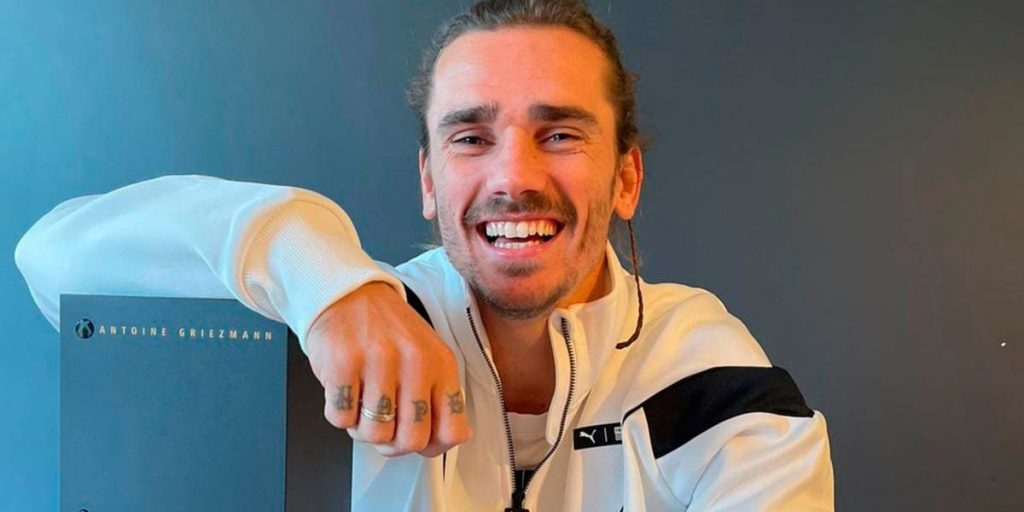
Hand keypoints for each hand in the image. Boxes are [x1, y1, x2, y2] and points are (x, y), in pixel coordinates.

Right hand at [304, 281, 471, 456]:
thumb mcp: (428, 356)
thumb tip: (457, 437)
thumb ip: (443, 398)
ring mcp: (378, 361)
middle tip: (382, 426)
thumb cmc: (388, 331)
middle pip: (411, 440)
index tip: (418, 438)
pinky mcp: (342, 363)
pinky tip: (344, 392)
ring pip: (375, 434)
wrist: (348, 293)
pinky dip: (339, 414)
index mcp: (441, 363)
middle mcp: (414, 361)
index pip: (452, 430)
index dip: (432, 446)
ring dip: (362, 429)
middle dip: (392, 444)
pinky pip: (341, 418)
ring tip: (361, 405)